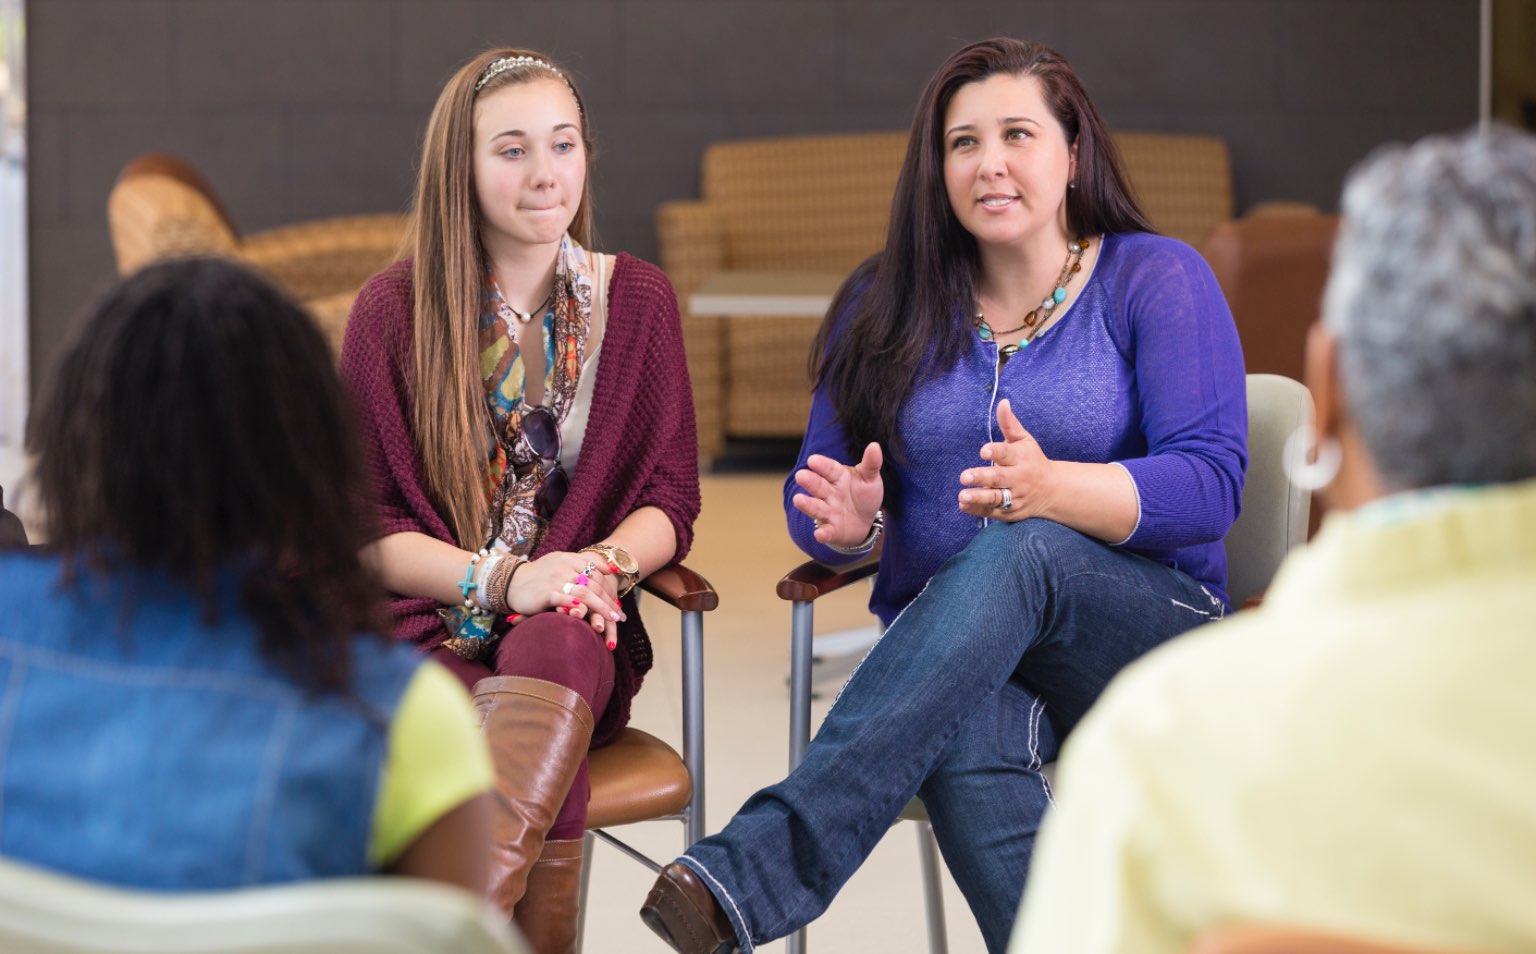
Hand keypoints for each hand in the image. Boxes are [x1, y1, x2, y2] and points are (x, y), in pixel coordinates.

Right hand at [506, 551, 625, 644]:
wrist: (510, 581)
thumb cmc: (539, 575)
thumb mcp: (561, 562)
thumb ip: (583, 564)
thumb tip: (610, 568)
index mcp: (569, 558)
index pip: (596, 572)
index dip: (609, 587)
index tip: (617, 602)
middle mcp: (564, 567)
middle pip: (594, 584)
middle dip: (609, 600)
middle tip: (620, 614)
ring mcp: (556, 580)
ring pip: (585, 592)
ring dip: (601, 607)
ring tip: (612, 618)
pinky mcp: (546, 593)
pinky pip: (566, 600)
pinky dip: (579, 607)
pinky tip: (590, 616)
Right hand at [791, 442, 884, 548]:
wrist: (865, 521)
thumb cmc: (864, 495)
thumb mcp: (870, 478)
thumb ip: (871, 464)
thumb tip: (875, 445)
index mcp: (838, 477)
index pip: (829, 469)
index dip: (821, 465)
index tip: (813, 460)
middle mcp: (829, 493)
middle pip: (818, 486)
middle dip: (809, 481)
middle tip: (801, 475)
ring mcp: (828, 512)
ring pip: (816, 507)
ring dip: (807, 505)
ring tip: (798, 500)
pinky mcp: (831, 530)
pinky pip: (826, 532)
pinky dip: (823, 534)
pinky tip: (819, 535)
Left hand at [958, 399, 1055, 520]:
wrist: (1052, 490)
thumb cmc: (1032, 460)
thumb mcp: (1024, 440)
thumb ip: (1010, 424)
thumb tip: (1002, 402)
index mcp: (1020, 458)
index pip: (1007, 454)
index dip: (995, 452)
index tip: (983, 451)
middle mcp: (1018, 478)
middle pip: (999, 478)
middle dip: (982, 477)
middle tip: (964, 476)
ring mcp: (1014, 496)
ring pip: (996, 498)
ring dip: (979, 498)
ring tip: (963, 496)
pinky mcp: (1009, 512)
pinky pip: (992, 512)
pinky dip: (977, 510)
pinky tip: (963, 505)